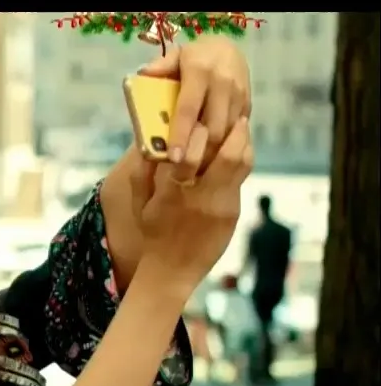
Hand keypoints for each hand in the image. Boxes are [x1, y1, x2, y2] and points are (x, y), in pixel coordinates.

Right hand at [130, 117, 253, 291]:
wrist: (171, 270)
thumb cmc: (152, 233)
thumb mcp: (140, 203)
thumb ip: (144, 171)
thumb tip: (149, 140)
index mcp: (173, 191)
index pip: (190, 151)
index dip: (198, 130)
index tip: (201, 115)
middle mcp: (201, 196)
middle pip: (227, 154)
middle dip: (235, 131)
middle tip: (238, 116)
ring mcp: (221, 206)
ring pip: (241, 166)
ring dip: (244, 144)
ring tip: (242, 130)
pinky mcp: (233, 214)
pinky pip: (240, 182)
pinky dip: (241, 164)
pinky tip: (237, 155)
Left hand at [139, 36, 250, 184]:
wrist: (228, 50)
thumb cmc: (192, 58)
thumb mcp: (174, 56)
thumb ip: (160, 67)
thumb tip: (143, 75)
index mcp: (200, 72)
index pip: (188, 108)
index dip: (180, 134)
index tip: (172, 158)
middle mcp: (222, 84)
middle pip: (212, 128)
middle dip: (197, 154)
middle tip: (180, 175)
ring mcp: (239, 96)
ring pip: (227, 135)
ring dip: (210, 156)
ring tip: (192, 174)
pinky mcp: (248, 105)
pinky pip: (236, 133)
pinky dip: (222, 149)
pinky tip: (208, 163)